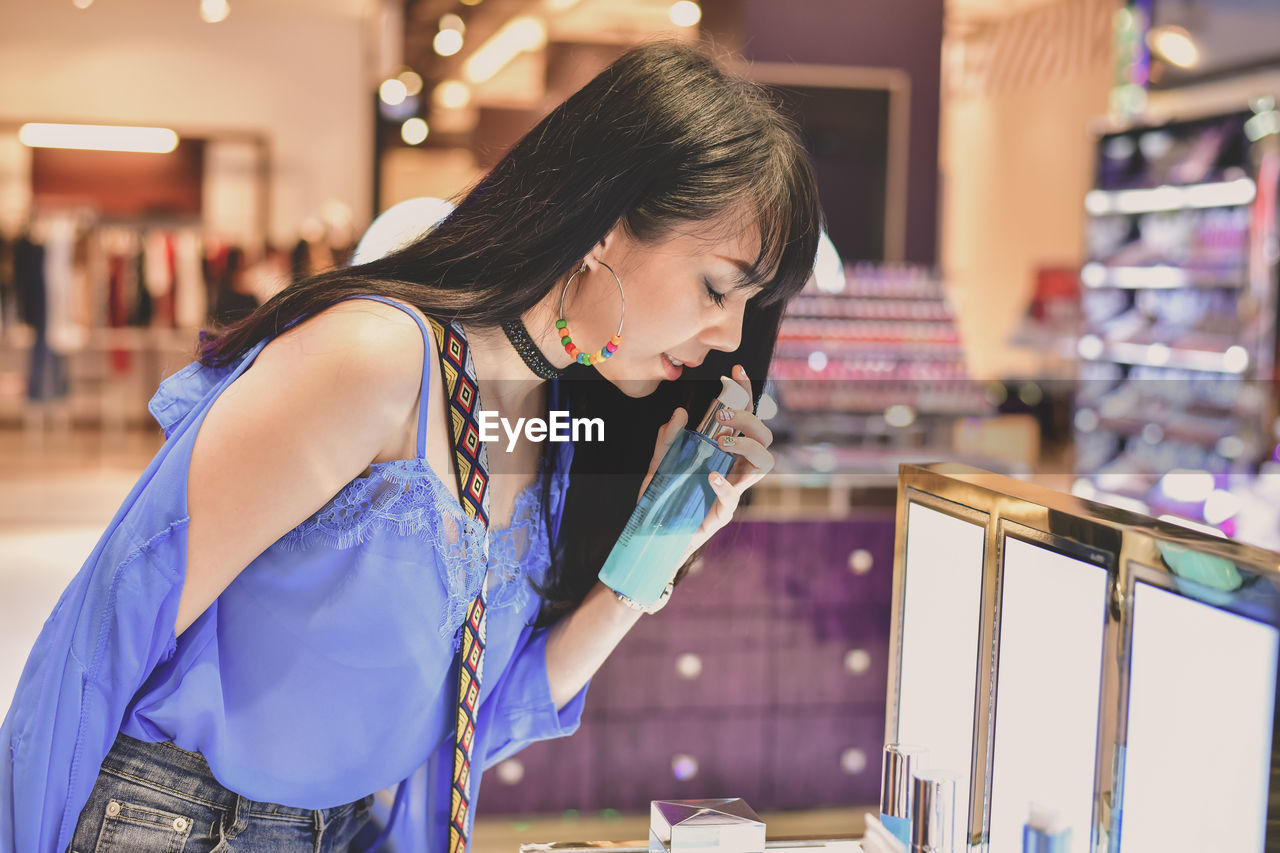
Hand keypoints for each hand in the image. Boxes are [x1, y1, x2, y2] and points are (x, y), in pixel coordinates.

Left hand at [638, 364, 774, 567]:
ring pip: (763, 463)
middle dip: (748, 419)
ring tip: (722, 443)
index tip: (736, 371)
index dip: (745, 393)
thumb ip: (667, 439)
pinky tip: (711, 476)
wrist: (653, 536)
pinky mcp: (723, 513)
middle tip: (721, 416)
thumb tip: (680, 413)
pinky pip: (734, 497)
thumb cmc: (662, 499)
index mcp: (723, 451)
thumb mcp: (658, 464)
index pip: (744, 417)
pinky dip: (725, 484)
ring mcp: (733, 490)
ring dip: (747, 446)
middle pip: (763, 436)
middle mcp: (734, 467)